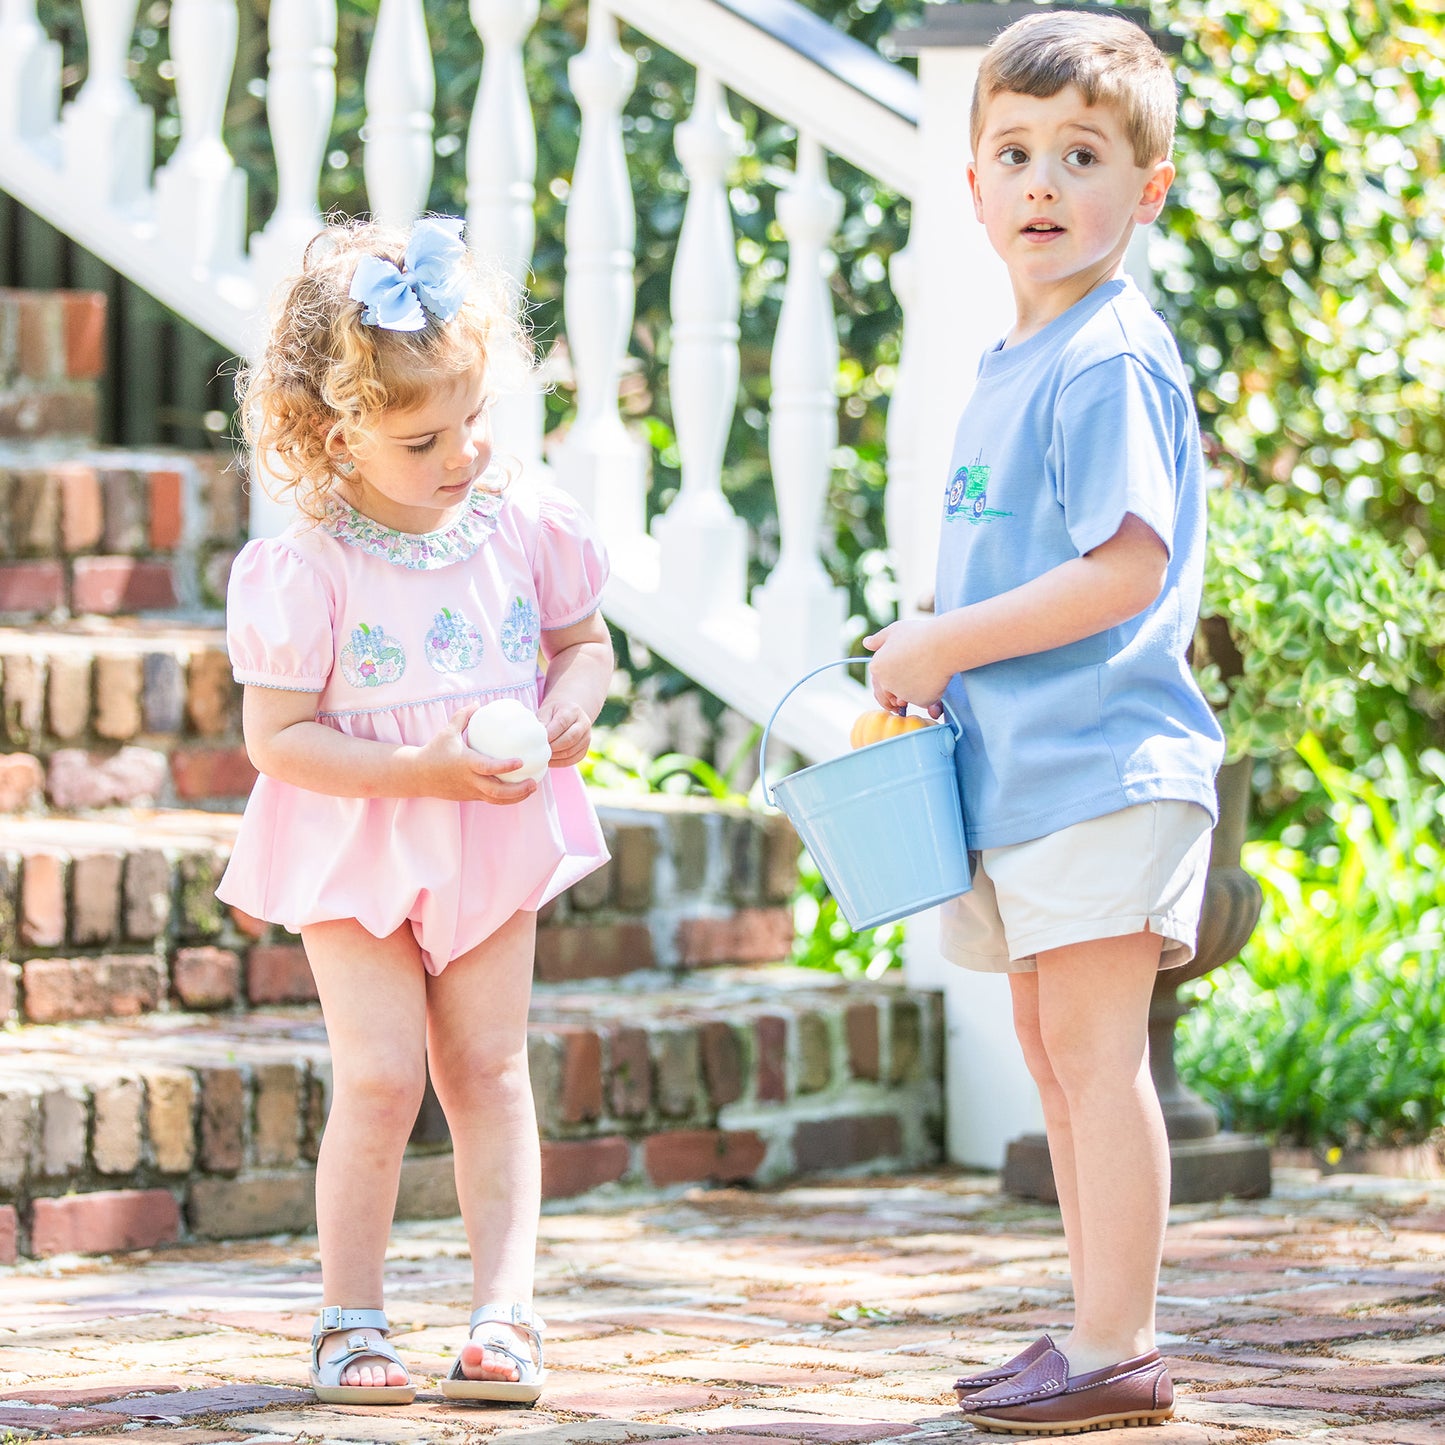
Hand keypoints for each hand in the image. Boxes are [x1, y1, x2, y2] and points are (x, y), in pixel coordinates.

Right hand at [415, 705, 538, 804]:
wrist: (418, 775)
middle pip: (496, 791)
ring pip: (496, 800)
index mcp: (465, 763)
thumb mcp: (447, 732)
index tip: (521, 761)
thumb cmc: (435, 750)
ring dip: (516, 797)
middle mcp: (470, 780)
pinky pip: (491, 800)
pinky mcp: (470, 797)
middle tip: (534, 782)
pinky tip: (521, 791)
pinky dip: (507, 798)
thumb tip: (478, 704)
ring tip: (533, 787)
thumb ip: (463, 717)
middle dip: (517, 790)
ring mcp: (470, 791)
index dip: (505, 766)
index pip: (487, 768)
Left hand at [537, 697, 591, 768]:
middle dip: (553, 747)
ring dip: (555, 756)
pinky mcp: (584, 749)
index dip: (550, 734)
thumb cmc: (554, 713)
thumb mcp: (546, 711)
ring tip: (543, 756)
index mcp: (573, 710)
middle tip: (540, 750)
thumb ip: (542, 722)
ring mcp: (586, 737)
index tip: (538, 740)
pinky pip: (573, 760)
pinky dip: (560, 762)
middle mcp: (584, 723)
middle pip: (570, 739)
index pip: (562, 723)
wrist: (568, 714)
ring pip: (571, 751)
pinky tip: (550, 761)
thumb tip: (536, 737)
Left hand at [863, 618, 954, 712]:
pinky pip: (924, 701)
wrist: (944, 644)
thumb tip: (866, 643)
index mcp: (877, 668)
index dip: (888, 681)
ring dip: (913, 693)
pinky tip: (934, 680)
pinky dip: (928, 695)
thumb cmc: (919, 634)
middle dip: (896, 695)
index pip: (878, 682)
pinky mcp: (921, 701)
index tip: (895, 682)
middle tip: (909, 687)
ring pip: (908, 697)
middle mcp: (887, 684)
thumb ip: (878, 640)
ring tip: (925, 675)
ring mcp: (904, 694)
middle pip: (890, 694)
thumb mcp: (894, 631)